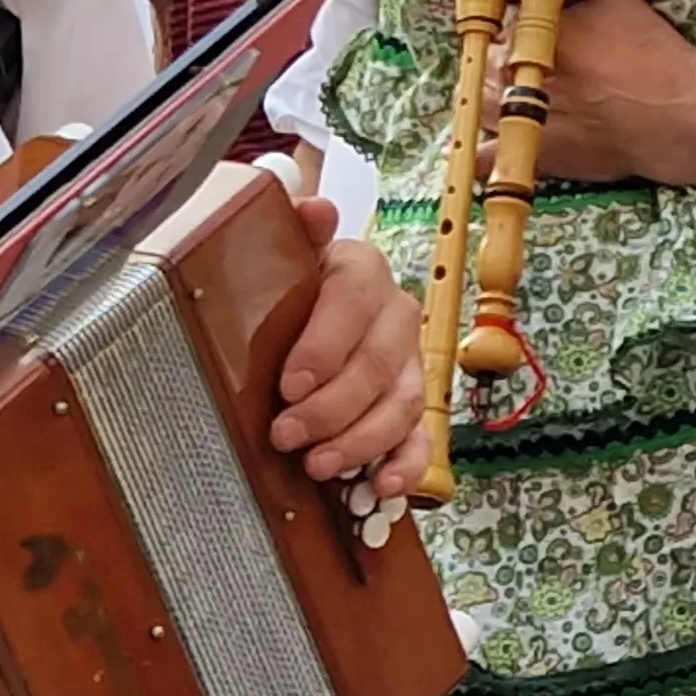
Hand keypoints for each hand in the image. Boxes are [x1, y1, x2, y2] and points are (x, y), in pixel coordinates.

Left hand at [270, 195, 430, 499]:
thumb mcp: (275, 248)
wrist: (298, 309)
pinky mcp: (410, 405)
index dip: (326, 344)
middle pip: (378, 363)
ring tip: (319, 467)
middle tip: (286, 434)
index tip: (289, 382)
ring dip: (362, 440)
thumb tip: (314, 207)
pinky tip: (384, 487)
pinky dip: (407, 466)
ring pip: (402, 404)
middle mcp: (394, 314)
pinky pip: (421, 437)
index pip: (354, 300)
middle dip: (333, 407)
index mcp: (360, 270)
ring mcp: (407, 363)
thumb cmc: (279, 283)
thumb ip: (288, 223)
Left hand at [493, 0, 695, 186]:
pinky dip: (487, 147)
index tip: (530, 22)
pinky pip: (487, 158)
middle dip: (499, 55)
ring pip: (477, 101)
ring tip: (518, 90)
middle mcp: (514, 71)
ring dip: (489, 92)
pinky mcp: (534, 154)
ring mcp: (518, 115)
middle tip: (528, 57)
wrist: (678, 117)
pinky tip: (501, 136)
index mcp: (530, 29)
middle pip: (483, 58)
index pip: (501, 16)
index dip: (515, 18)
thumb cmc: (652, 55)